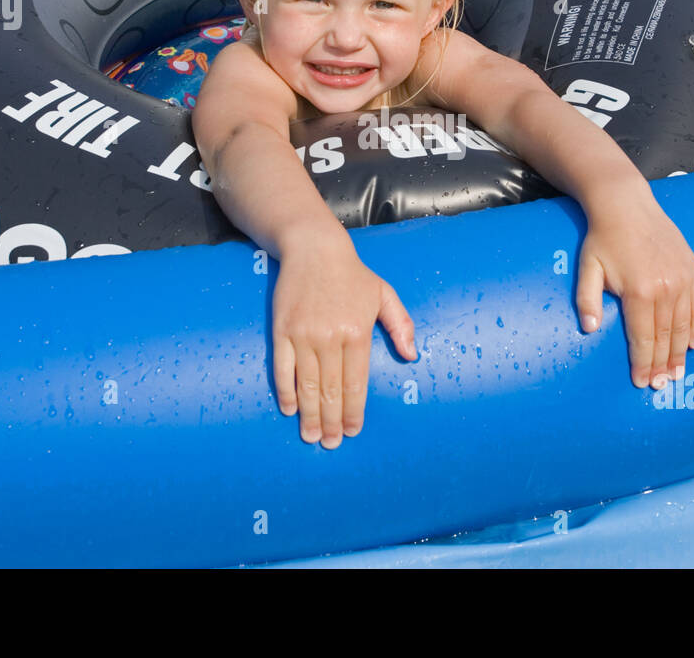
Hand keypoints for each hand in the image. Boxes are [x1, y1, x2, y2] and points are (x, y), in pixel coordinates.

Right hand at [272, 239, 415, 447]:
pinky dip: (286, 392)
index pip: (357, 384)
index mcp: (358, 333)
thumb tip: (411, 356)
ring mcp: (304, 335)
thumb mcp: (384, 294)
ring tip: (312, 436)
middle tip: (332, 444)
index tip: (353, 430)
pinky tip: (290, 409)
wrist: (314, 249)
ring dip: (310, 415)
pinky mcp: (282, 330)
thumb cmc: (353, 274)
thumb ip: (401, 326)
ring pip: (307, 385)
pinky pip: (283, 369)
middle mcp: (331, 338)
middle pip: (332, 391)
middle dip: (333, 422)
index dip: (355, 412)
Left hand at [576, 190, 693, 388]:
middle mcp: (666, 288)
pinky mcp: (692, 270)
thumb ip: (586, 301)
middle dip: (662, 365)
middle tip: (662, 386)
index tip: (642, 383)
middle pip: (665, 337)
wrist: (626, 204)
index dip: (642, 364)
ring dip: (681, 353)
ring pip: (685, 326)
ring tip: (677, 374)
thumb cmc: (603, 238)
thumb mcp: (587, 269)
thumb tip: (589, 330)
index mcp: (639, 291)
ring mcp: (682, 279)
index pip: (642, 338)